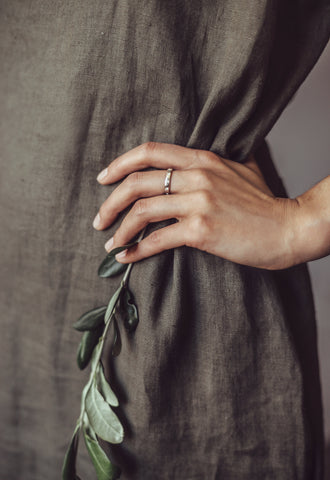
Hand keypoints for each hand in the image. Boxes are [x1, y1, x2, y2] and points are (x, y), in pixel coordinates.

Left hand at [93, 142, 299, 269]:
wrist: (288, 228)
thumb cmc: (265, 203)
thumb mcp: (241, 168)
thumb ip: (217, 160)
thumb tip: (199, 159)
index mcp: (202, 159)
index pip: (149, 152)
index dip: (120, 164)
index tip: (103, 179)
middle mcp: (197, 176)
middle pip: (137, 182)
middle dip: (110, 202)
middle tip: (99, 220)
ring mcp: (199, 202)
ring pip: (143, 210)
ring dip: (119, 229)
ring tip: (110, 243)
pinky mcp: (202, 230)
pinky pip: (158, 239)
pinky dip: (137, 250)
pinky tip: (127, 257)